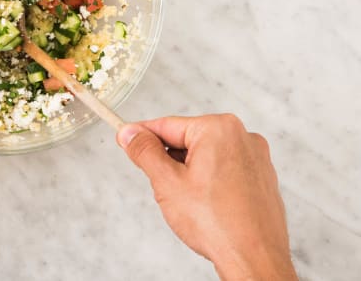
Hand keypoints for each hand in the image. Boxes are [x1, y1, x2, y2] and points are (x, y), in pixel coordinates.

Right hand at [117, 114, 296, 279]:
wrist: (254, 260)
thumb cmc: (217, 224)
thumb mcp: (167, 182)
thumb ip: (145, 152)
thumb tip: (131, 133)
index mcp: (219, 129)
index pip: (167, 125)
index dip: (142, 136)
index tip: (125, 139)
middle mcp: (243, 137)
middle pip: (187, 141)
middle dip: (170, 163)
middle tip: (165, 189)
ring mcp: (256, 158)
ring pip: (205, 158)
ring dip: (188, 176)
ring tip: (190, 205)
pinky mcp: (261, 178)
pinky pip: (223, 171)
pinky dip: (209, 185)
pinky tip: (207, 209)